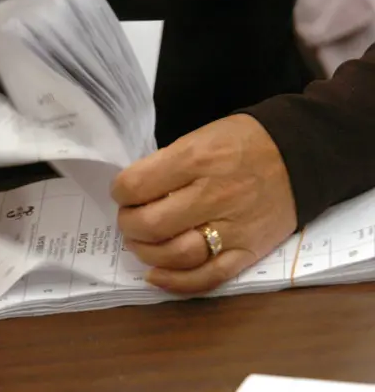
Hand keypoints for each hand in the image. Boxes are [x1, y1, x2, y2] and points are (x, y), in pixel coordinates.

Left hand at [111, 114, 296, 293]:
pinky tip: (155, 274)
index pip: (136, 185)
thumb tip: (133, 192)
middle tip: (131, 219)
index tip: (123, 192)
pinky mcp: (247, 252)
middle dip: (128, 224)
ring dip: (146, 253)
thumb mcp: (199, 136)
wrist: (300, 155)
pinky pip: (206, 278)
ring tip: (143, 242)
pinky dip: (174, 282)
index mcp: (196, 160)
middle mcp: (212, 196)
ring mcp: (232, 228)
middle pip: (150, 224)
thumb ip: (165, 164)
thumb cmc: (242, 142)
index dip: (120, 191)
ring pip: (173, 255)